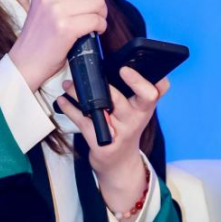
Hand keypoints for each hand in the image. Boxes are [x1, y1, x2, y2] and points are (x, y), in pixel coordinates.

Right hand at [8, 0, 107, 90]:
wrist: (27, 61)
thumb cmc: (40, 33)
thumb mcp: (44, 2)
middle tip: (94, 10)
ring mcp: (57, 10)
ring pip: (98, 1)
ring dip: (102, 14)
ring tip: (93, 22)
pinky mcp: (66, 28)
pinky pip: (97, 20)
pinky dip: (100, 27)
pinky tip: (93, 32)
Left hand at [56, 66, 170, 179]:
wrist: (119, 160)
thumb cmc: (125, 127)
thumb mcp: (135, 110)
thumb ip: (130, 89)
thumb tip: (108, 61)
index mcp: (144, 106)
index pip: (158, 90)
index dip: (150, 80)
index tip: (129, 69)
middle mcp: (136, 117)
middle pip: (138, 98)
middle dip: (133, 82)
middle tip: (122, 69)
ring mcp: (121, 130)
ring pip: (104, 106)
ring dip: (82, 92)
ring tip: (70, 84)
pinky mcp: (103, 141)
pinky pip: (83, 121)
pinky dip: (70, 109)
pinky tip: (62, 100)